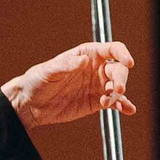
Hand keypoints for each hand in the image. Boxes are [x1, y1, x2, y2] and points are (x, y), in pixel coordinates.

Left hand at [0, 40, 135, 127]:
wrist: (30, 104)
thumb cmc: (38, 80)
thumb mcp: (50, 70)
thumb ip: (67, 65)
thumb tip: (84, 60)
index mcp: (87, 54)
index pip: (112, 50)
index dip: (123, 54)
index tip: (128, 62)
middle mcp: (96, 68)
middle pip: (118, 69)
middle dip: (121, 78)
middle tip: (116, 90)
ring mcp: (97, 85)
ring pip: (118, 87)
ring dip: (119, 94)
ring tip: (107, 102)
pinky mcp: (96, 102)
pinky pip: (114, 103)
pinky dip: (123, 106)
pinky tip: (128, 110)